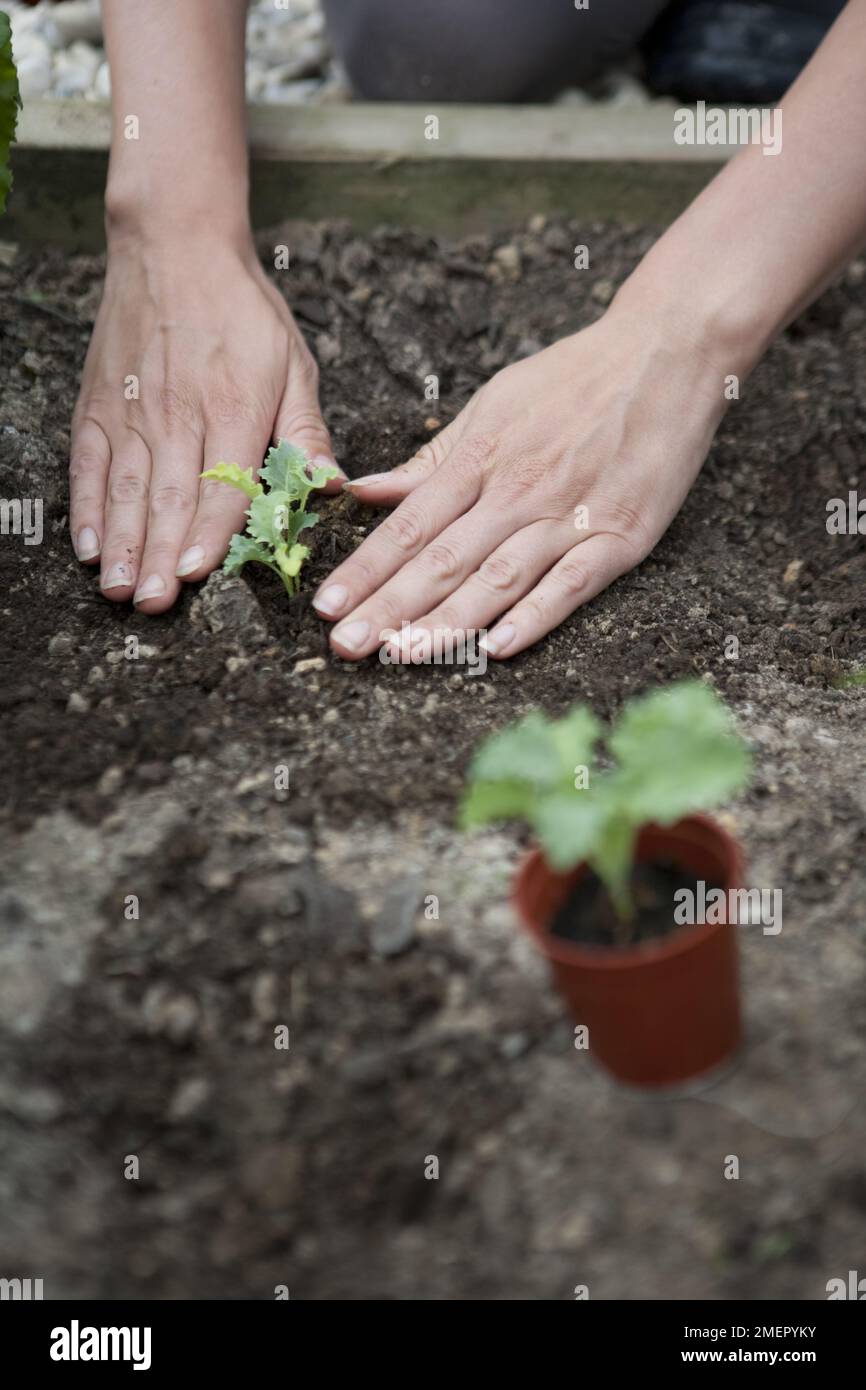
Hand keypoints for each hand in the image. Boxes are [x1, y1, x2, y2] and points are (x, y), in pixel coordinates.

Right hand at [70, 233, 341, 611]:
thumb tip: (330, 483)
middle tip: (153, 603)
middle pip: (167, 498)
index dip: (206, 532)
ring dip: (120, 544)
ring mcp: (133, 410)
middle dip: (158, 555)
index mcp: (235, 408)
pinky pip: (88, 464)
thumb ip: (306, 430)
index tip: (193, 573)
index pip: (221, 484)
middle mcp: (179, 413)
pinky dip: (86, 507)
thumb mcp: (294, 363)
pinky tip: (88, 547)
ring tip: (118, 590)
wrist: (176, 244)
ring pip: (125, 488)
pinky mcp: (99, 404)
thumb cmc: (244, 310)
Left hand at [313, 304, 730, 659]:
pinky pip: (572, 583)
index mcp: (480, 460)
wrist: (664, 352)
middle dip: (388, 606)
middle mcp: (516, 491)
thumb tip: (363, 490)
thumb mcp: (491, 406)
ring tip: (401, 655)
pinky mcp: (620, 535)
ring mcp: (568, 516)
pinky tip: (499, 646)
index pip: (410, 525)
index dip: (366, 568)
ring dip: (447, 621)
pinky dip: (536, 615)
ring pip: (497, 578)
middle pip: (442, 559)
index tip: (326, 605)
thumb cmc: (573, 379)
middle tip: (346, 646)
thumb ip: (430, 460)